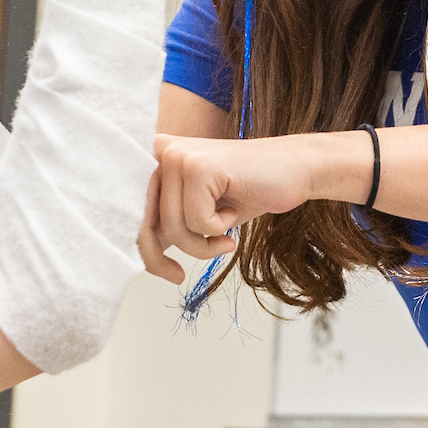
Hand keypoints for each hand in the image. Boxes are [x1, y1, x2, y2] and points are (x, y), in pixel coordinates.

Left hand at [149, 133, 324, 263]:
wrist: (295, 171)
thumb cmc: (246, 192)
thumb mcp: (195, 213)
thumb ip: (164, 224)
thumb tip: (135, 253)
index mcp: (154, 158)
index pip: (131, 213)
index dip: (144, 248)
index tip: (166, 273)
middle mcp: (160, 151)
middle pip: (145, 223)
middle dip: (161, 257)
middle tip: (177, 275)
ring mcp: (178, 155)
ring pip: (172, 227)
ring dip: (200, 245)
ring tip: (223, 236)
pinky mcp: (199, 166)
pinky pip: (197, 222)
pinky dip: (218, 230)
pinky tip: (234, 211)